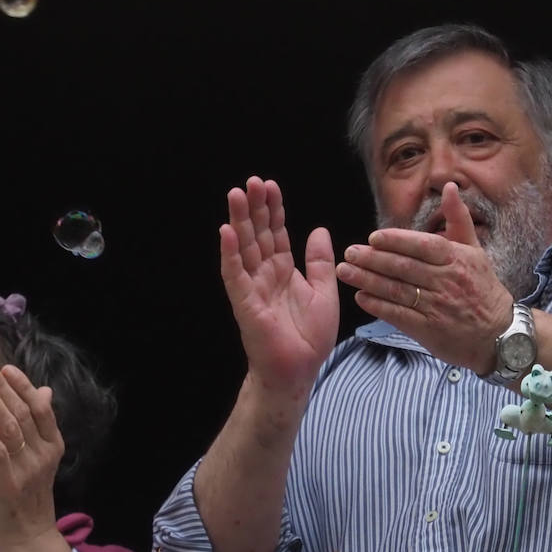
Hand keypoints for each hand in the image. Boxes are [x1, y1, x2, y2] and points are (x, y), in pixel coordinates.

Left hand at [0, 361, 63, 551]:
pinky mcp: (8, 485)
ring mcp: (27, 470)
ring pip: (10, 427)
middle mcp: (43, 455)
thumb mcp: (41, 457)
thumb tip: (45, 391)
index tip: (5, 367)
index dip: (23, 385)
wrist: (30, 537)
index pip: (39, 407)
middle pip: (22, 412)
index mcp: (52, 445)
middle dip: (2, 386)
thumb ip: (40, 424)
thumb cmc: (31, 495)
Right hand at [219, 176, 339, 394]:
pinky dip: (230, 253)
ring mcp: (252, 287)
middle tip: (250, 181)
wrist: (298, 370)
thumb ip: (319, 261)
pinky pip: (235, 274)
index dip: (273, 209)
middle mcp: (265, 274)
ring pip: (244, 248)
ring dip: (239, 221)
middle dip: (254, 207)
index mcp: (284, 270)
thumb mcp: (325, 291)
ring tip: (236, 195)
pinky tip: (227, 232)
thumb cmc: (310, 336)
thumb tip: (319, 229)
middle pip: (258, 234)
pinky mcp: (244, 302)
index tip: (270, 186)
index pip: (276, 233)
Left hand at [334, 183, 513, 373]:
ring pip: (397, 290)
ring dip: (368, 280)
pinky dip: (378, 306)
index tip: (373, 238)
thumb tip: (450, 187)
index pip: (423, 246)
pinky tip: (361, 297)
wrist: (498, 334)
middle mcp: (447, 281)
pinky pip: (399, 315)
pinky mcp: (429, 329)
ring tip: (346, 272)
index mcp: (457, 259)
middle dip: (373, 259)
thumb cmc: (483, 288)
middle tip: (350, 253)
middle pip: (405, 268)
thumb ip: (459, 219)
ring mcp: (437, 306)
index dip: (397, 241)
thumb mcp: (475, 251)